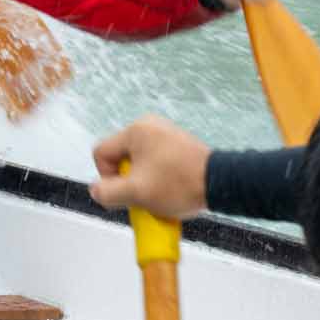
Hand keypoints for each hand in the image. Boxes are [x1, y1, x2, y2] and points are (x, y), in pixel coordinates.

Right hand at [90, 116, 212, 217]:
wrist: (221, 184)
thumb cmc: (180, 184)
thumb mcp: (136, 193)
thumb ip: (107, 193)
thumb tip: (97, 191)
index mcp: (135, 131)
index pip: (101, 153)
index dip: (107, 177)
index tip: (127, 190)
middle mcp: (149, 126)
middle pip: (120, 157)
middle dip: (128, 179)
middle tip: (144, 193)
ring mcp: (166, 133)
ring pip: (139, 161)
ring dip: (143, 180)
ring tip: (159, 193)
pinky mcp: (179, 143)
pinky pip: (156, 160)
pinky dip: (158, 176)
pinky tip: (170, 188)